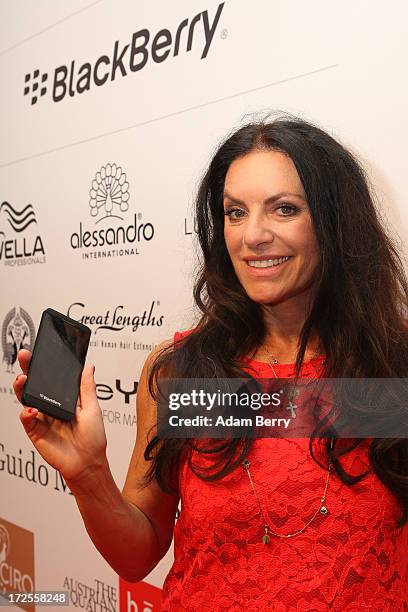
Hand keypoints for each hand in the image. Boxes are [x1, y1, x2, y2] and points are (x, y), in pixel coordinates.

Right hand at [13, 349, 107, 484]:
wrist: (88, 464)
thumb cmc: (93, 439)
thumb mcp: (93, 409)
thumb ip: (87, 388)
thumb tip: (88, 367)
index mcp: (64, 399)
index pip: (52, 378)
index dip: (45, 365)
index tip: (42, 350)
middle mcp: (50, 406)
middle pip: (35, 384)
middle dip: (28, 369)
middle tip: (25, 356)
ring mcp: (41, 418)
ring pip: (26, 399)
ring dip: (22, 387)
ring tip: (22, 379)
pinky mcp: (35, 432)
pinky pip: (27, 420)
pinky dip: (27, 413)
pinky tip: (31, 410)